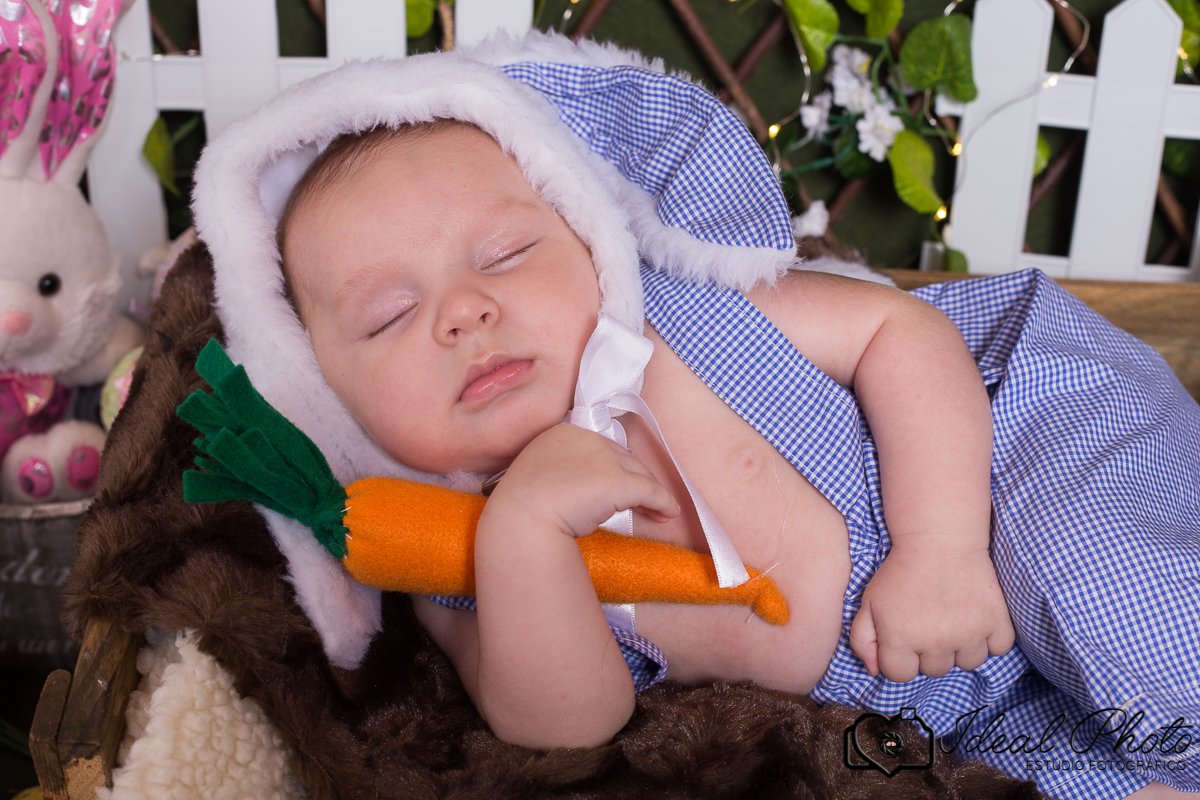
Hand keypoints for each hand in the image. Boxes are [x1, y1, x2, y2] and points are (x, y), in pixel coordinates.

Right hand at [484, 423, 680, 538]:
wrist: (519, 520)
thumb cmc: (523, 507)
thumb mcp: (541, 478)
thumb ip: (564, 473)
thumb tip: (588, 489)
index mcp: (563, 434)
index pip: (600, 449)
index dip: (614, 468)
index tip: (619, 487)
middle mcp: (587, 439)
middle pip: (623, 459)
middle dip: (637, 480)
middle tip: (646, 502)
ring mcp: (604, 459)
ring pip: (639, 474)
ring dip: (653, 493)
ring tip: (660, 511)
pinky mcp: (618, 482)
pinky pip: (651, 492)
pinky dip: (664, 503)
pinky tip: (667, 513)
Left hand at [849, 539, 1014, 681]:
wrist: (938, 539)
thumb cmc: (899, 571)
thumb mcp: (868, 602)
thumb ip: (862, 640)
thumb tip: (873, 672)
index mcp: (900, 639)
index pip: (900, 675)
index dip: (899, 658)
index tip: (904, 636)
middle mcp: (935, 642)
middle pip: (935, 670)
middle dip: (929, 652)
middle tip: (929, 621)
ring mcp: (968, 633)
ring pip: (968, 663)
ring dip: (960, 648)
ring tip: (952, 620)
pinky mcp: (996, 621)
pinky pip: (997, 649)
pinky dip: (990, 638)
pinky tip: (975, 619)